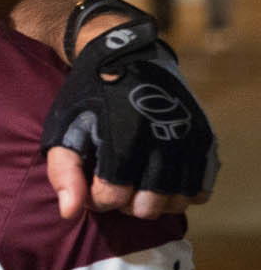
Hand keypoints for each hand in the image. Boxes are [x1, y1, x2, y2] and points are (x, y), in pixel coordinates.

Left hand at [42, 19, 216, 218]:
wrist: (128, 56)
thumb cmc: (88, 96)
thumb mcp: (63, 128)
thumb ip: (63, 172)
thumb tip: (69, 213)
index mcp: (123, 137)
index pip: (112, 198)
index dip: (95, 198)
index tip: (91, 183)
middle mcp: (162, 140)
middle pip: (146, 207)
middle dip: (124, 202)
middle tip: (114, 182)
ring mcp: (189, 141)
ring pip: (176, 202)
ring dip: (153, 201)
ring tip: (136, 182)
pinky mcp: (206, 139)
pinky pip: (201, 189)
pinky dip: (181, 192)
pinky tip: (161, 179)